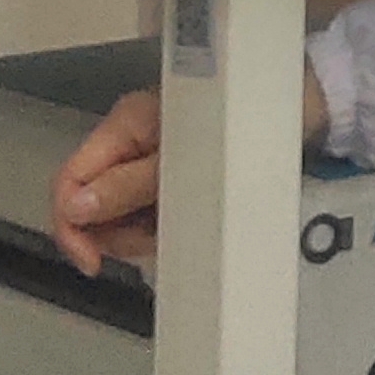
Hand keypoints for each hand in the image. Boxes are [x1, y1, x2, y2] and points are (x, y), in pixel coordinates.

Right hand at [46, 63, 327, 272]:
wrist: (304, 109)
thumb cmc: (243, 127)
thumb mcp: (180, 163)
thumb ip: (126, 187)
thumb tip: (73, 210)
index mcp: (124, 124)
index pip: (70, 180)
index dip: (71, 227)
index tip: (94, 264)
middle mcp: (129, 140)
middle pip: (90, 202)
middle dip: (114, 232)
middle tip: (153, 241)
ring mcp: (150, 158)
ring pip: (118, 212)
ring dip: (140, 232)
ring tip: (180, 226)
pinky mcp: (172, 174)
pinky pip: (148, 210)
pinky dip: (160, 224)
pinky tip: (188, 223)